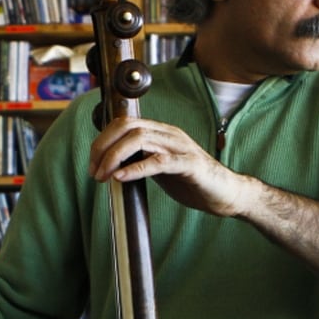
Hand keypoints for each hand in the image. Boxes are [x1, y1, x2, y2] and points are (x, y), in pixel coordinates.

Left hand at [88, 116, 251, 216]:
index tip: (92, 164)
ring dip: (115, 158)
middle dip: (103, 147)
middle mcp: (169, 134)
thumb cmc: (192, 182)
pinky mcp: (190, 164)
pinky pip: (159, 161)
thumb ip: (139, 161)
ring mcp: (180, 147)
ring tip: (104, 176)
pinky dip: (136, 168)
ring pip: (140, 139)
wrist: (226, 194)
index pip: (123, 124)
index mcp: (161, 132)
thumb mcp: (159, 169)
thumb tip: (111, 167)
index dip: (102, 141)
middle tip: (93, 172)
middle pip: (127, 127)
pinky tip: (121, 178)